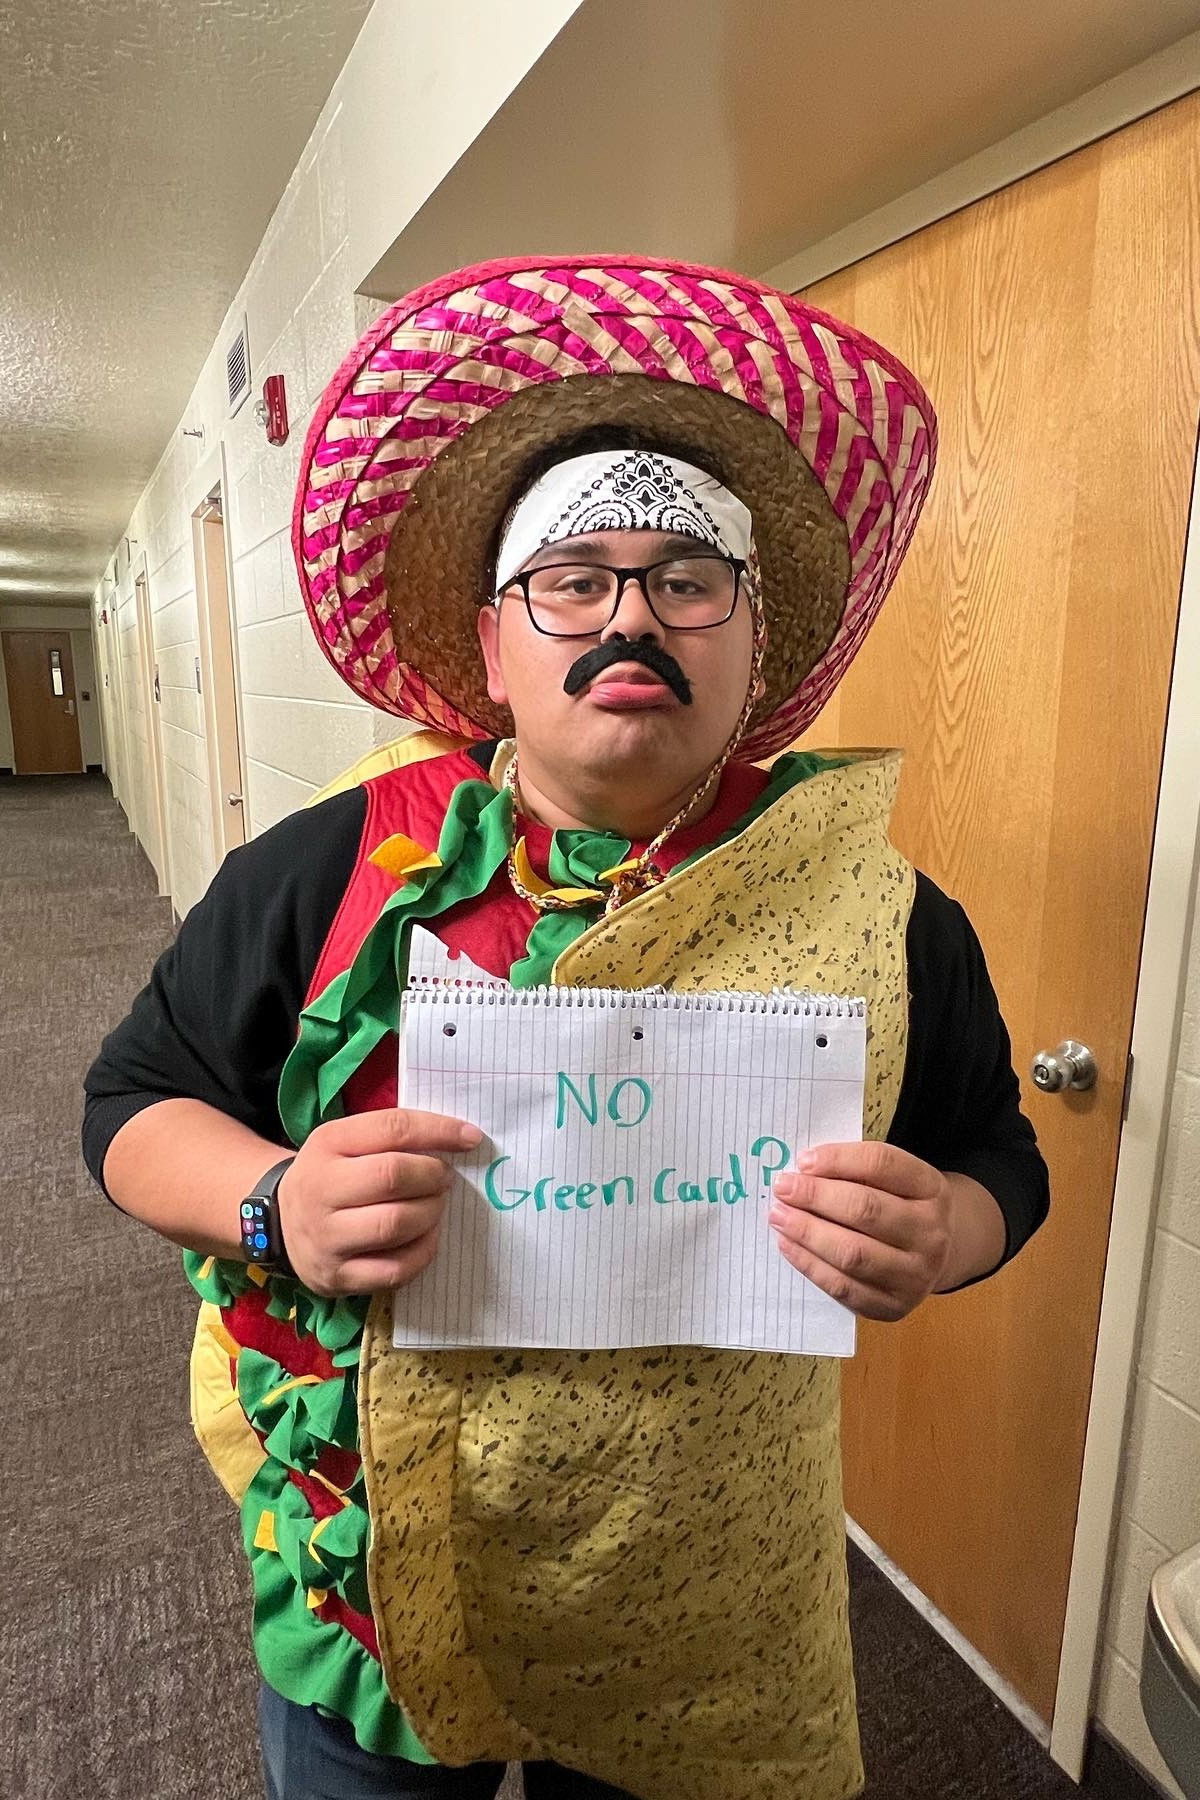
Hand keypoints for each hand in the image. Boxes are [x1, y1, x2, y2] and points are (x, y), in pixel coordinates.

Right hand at [276, 1107, 481, 1296]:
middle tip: (443, 1179)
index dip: (438, 1131)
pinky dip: (423, 1251)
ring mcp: (326, 1239)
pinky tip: (425, 1237)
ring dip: (431, 1213)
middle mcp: (320, 1190)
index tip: (471, 1137)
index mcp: (326, 1144)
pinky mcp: (337, 1277)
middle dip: (433, 1176)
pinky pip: (395, 1269)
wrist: (279, 1222)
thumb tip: (461, 1137)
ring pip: (396, 1224)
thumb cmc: (331, 1174)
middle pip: (393, 1177)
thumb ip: (394, 1136)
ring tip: (434, 1206)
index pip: (391, 1129)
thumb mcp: (347, 1141)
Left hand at [768, 1141, 953, 1321]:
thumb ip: (855, 1170)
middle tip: (782, 1188)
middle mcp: (931, 1233)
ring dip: (807, 1232)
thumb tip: (802, 1170)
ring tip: (779, 1216)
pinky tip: (788, 1244)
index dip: (838, 1160)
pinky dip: (809, 1264)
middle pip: (866, 1209)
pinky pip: (843, 1286)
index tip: (802, 1161)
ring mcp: (916, 1275)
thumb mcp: (893, 1180)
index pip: (882, 1165)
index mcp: (932, 1189)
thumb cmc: (899, 1207)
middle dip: (815, 1196)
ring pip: (852, 1252)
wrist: (933, 1256)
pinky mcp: (893, 1307)